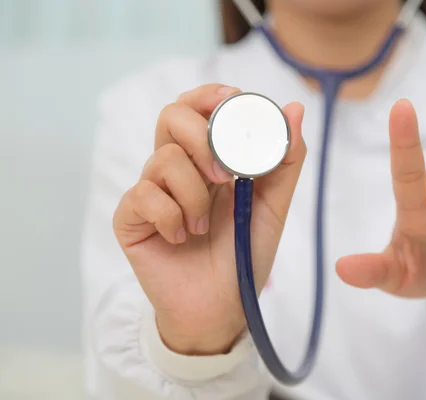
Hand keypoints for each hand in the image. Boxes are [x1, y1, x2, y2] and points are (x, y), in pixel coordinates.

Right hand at [113, 84, 305, 353]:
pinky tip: (181, 239)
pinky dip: (172, 218)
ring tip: (205, 227)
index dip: (209, 96)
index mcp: (208, 160)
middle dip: (202, 140)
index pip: (197, 108)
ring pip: (163, 160)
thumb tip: (295, 109)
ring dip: (195, 196)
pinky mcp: (130, 218)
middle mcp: (177, 169)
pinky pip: (144, 196)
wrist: (222, 307)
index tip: (233, 100)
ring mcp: (151, 191)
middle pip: (171, 117)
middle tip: (225, 177)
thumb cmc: (244, 254)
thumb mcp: (273, 206)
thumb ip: (284, 161)